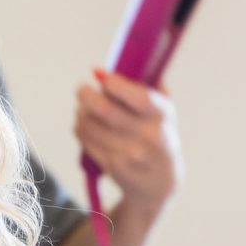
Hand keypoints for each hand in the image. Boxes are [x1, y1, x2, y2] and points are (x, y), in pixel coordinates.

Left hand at [74, 69, 183, 216]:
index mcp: (162, 116)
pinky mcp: (114, 167)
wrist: (160, 183)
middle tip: (81, 89)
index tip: (99, 75)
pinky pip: (87, 142)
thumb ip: (152, 87)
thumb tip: (129, 63)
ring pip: (90, 126)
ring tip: (83, 109)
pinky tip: (84, 126)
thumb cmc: (158, 137)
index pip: (138, 96)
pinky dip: (80, 129)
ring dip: (81, 114)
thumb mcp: (165, 113)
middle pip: (105, 110)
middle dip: (86, 95)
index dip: (114, 83)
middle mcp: (148, 136)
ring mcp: (130, 154)